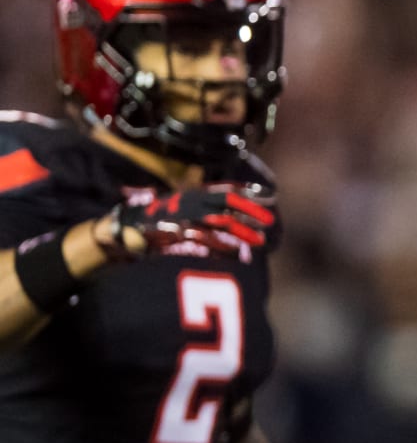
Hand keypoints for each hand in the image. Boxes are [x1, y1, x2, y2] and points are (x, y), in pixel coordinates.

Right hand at [101, 184, 274, 258]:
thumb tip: (235, 221)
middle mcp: (188, 201)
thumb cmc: (155, 222)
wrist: (120, 230)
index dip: (245, 193)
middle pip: (225, 203)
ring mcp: (180, 216)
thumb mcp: (181, 212)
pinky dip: (219, 245)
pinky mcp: (173, 232)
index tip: (268, 197)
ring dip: (240, 231)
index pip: (223, 190)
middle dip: (249, 211)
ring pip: (217, 221)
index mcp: (191, 195)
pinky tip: (234, 252)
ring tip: (259, 240)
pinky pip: (201, 238)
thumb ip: (204, 214)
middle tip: (270, 221)